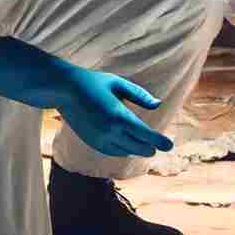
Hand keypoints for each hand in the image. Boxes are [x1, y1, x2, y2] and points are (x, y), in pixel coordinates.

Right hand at [0, 38, 173, 156]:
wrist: (64, 91)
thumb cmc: (94, 83)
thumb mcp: (118, 84)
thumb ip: (139, 95)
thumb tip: (158, 105)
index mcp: (119, 116)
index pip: (146, 135)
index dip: (160, 141)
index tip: (169, 145)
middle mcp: (110, 132)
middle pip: (139, 147)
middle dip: (151, 146)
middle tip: (161, 144)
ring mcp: (100, 139)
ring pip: (127, 151)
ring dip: (138, 147)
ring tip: (147, 143)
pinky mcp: (93, 143)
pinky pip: (114, 151)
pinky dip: (124, 149)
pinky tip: (129, 143)